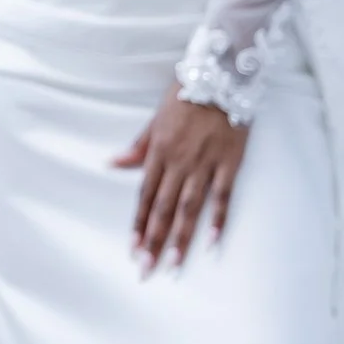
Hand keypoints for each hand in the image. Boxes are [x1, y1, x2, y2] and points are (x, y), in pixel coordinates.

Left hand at [111, 86, 248, 271]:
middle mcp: (179, 162)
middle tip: (147, 270)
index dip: (139, 224)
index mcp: (158, 151)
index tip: (133, 248)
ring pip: (189, 208)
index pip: (145, 196)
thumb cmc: (187, 92)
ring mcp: (205, 164)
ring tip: (174, 265)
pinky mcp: (229, 162)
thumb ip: (138, 146)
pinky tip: (213, 243)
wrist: (221, 73)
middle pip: (163, 209)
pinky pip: (223, 197)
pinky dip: (218, 220)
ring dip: (180, 239)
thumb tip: (113, 163)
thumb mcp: (155, 117)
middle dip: (154, 242)